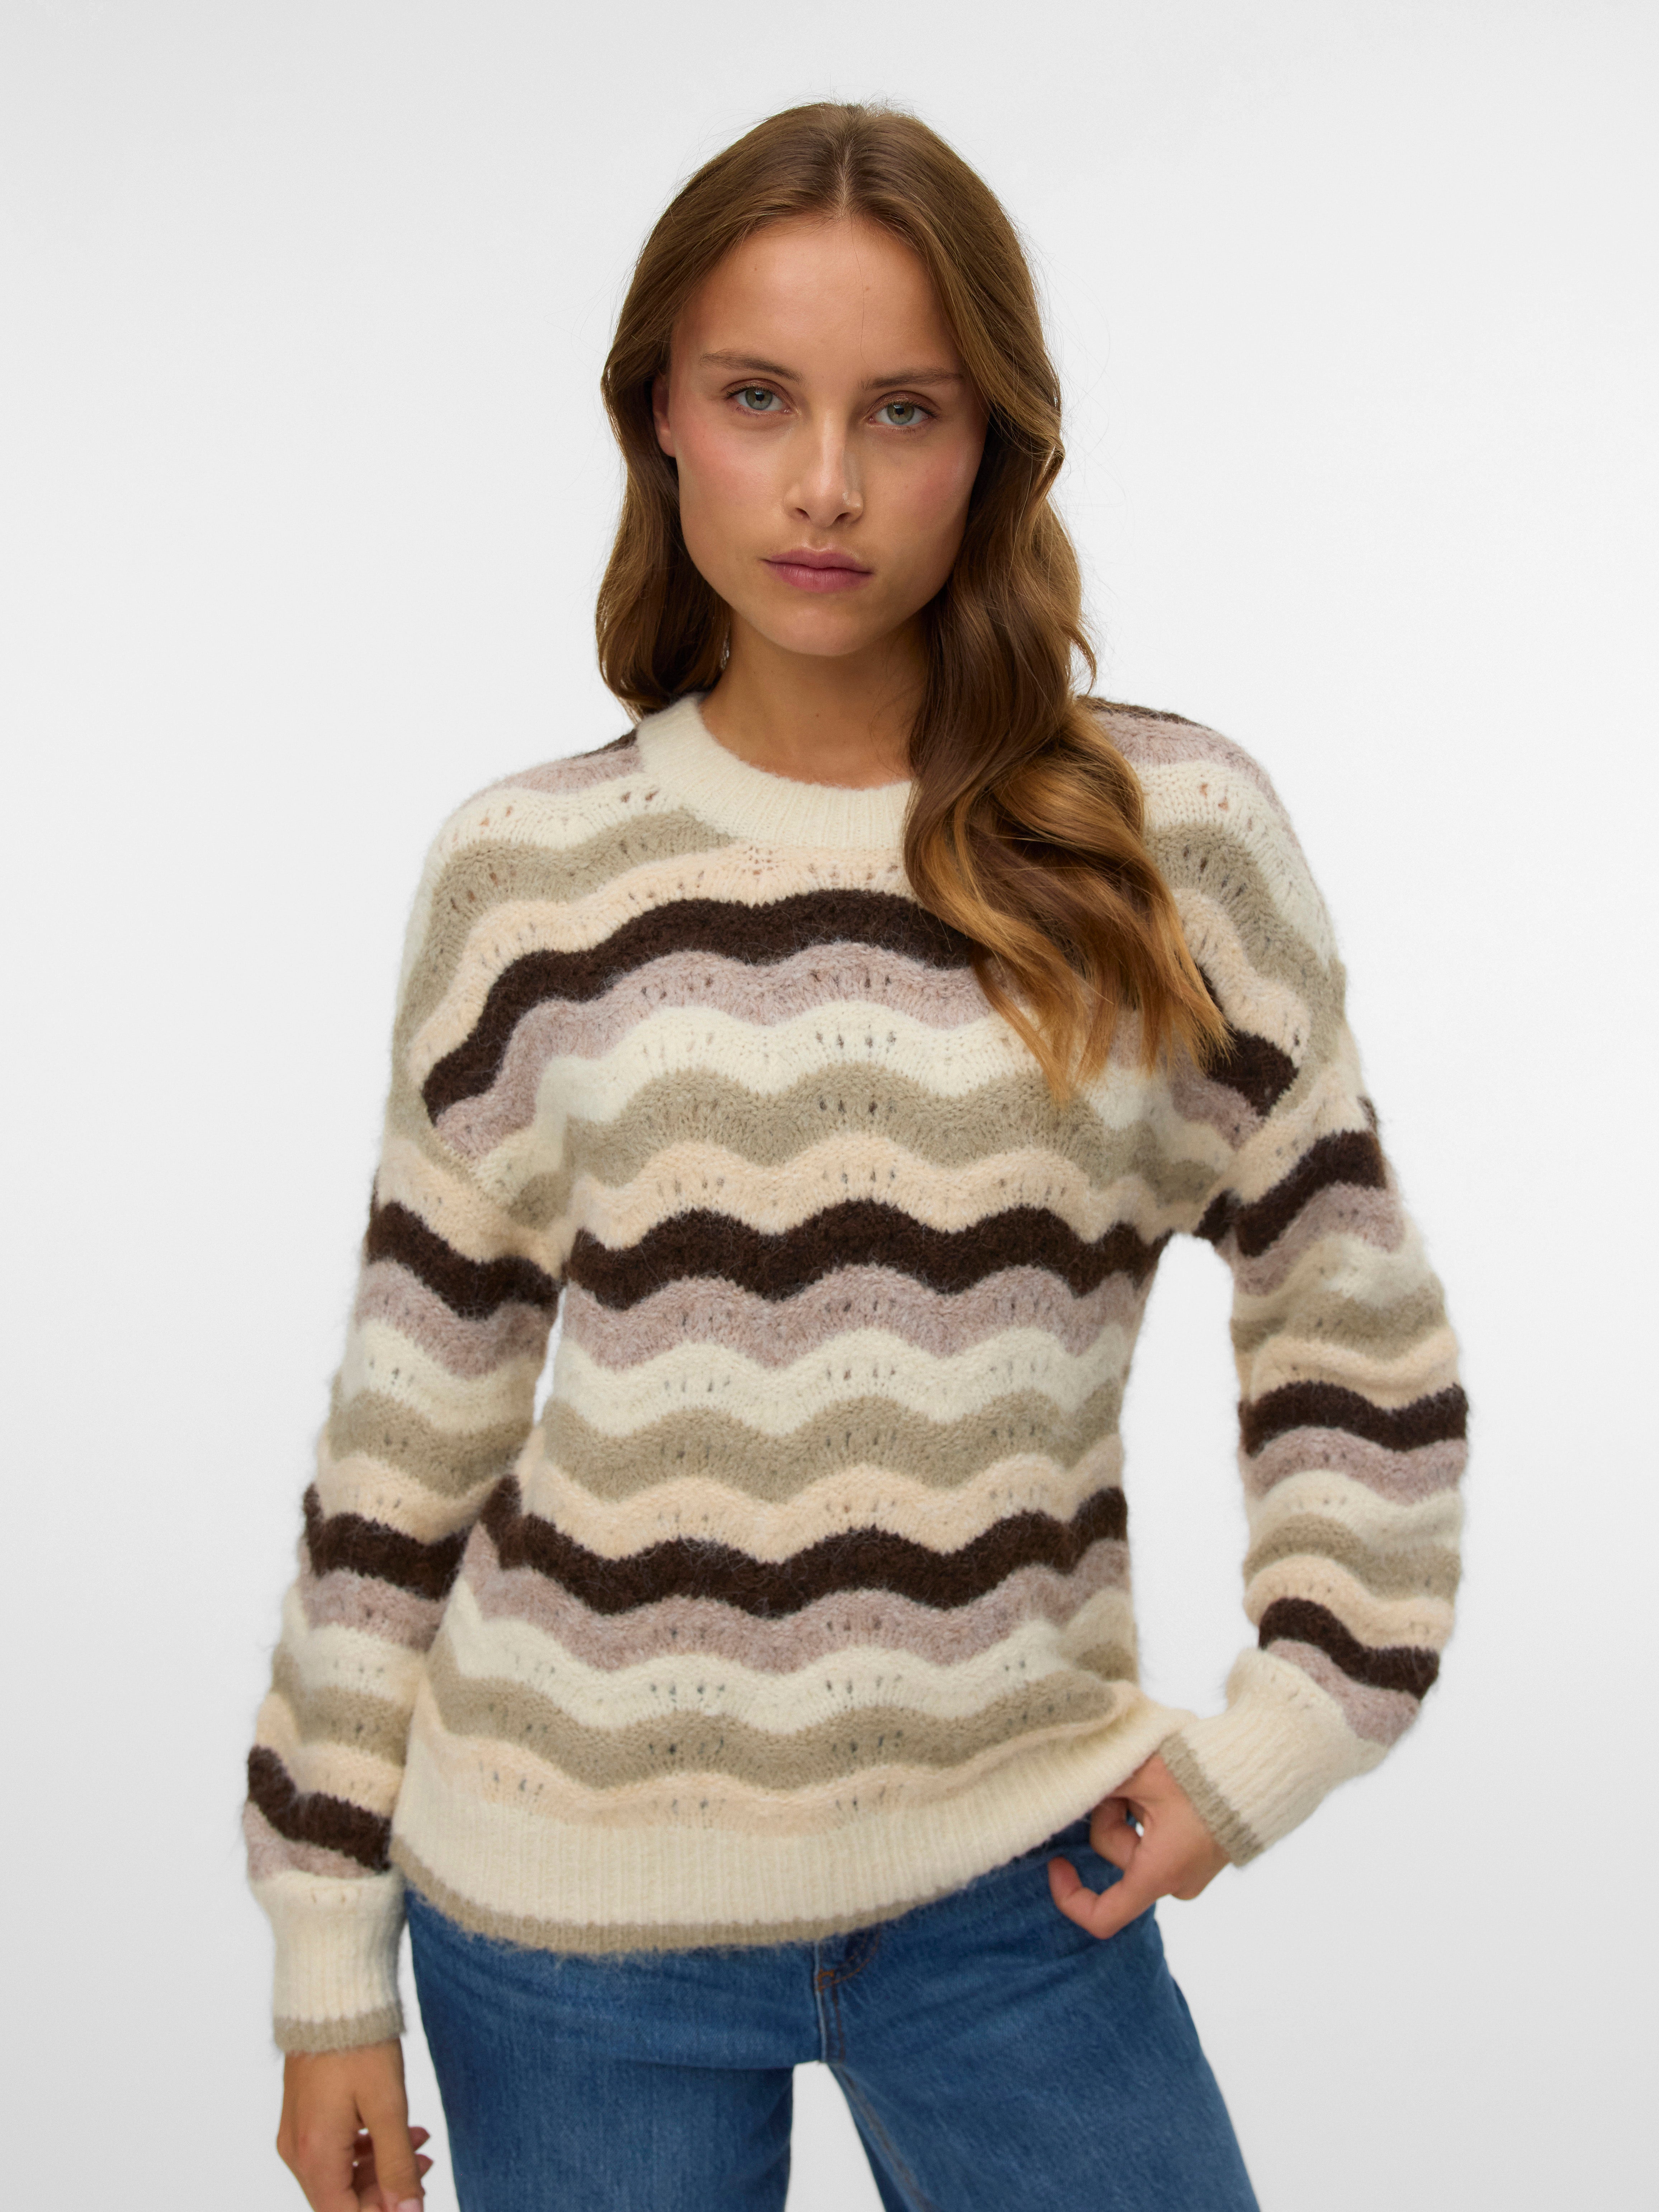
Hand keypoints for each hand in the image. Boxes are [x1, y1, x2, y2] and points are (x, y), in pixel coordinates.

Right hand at [276, 2039, 433, 2210]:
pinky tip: (396, 2130)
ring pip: (339, 2175)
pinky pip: (332, 2150)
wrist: (331, 1995)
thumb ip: (398, 2165)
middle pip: (340, 2199)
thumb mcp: (388, 2106)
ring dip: (379, 2167)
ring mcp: (297, 2133)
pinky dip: (364, 2149)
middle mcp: (297, 2151)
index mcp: (314, 2155)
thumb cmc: (359, 2045)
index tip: (415, 2196)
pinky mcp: (303, 2115)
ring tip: (420, 2143)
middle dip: (385, 2190)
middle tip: (425, 2166)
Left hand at [1047, 1750, 1228, 1940]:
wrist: (1258, 1770)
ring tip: (1151, 1776)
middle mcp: (1175, 1882)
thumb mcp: (1140, 1773)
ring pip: (1134, 1844)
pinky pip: (1154, 1841)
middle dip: (1111, 1814)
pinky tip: (1161, 1786)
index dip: (1069, 1896)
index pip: (1103, 1916)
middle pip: (1116, 1856)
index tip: (1056, 1863)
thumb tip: (1066, 1786)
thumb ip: (1100, 1783)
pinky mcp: (1197, 1856)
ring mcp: (1188, 1872)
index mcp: (1159, 1872)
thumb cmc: (1201, 1774)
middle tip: (1125, 1777)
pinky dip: (1148, 1815)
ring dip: (1131, 1809)